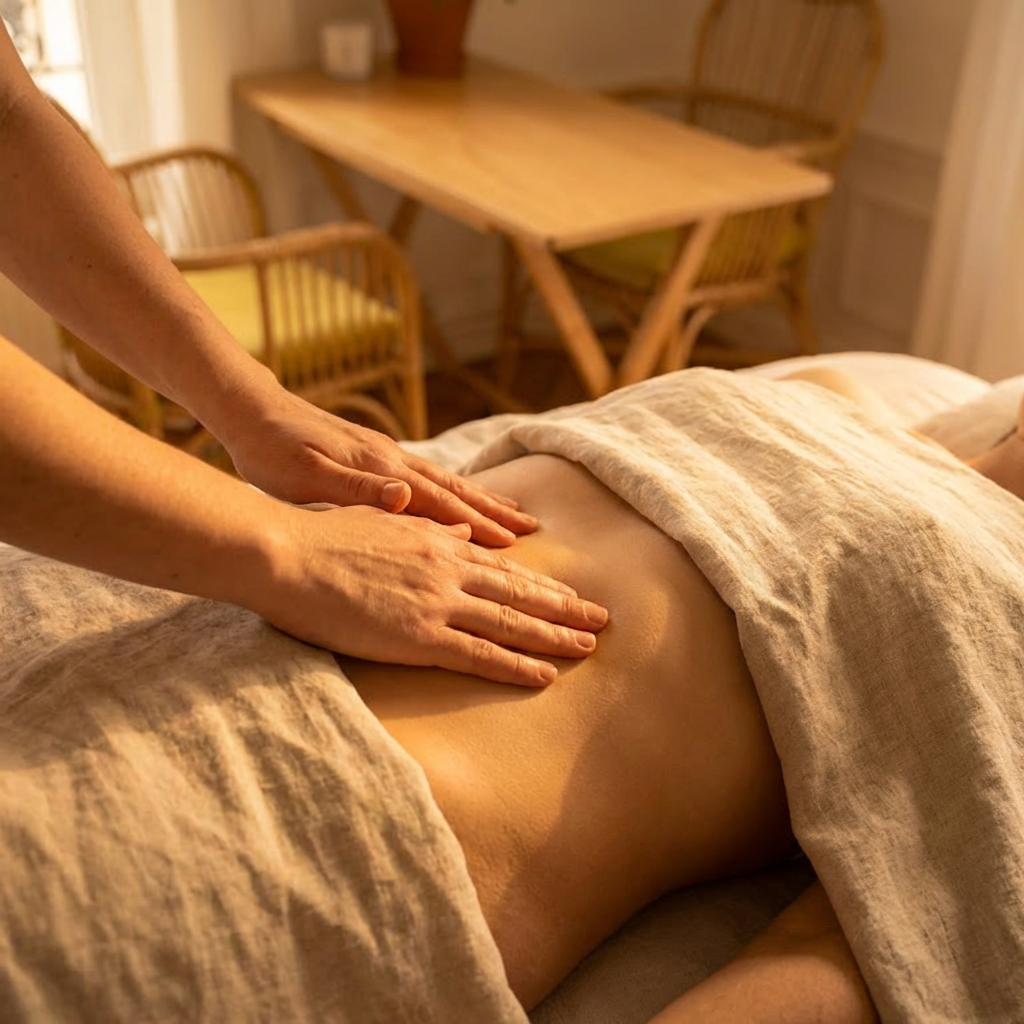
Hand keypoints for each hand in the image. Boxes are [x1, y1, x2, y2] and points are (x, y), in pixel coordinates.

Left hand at [219, 386, 534, 546]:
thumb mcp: (307, 477)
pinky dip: (454, 488)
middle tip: (531, 528)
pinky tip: (461, 496)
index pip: (439, 502)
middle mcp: (393, 460)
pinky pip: (429, 475)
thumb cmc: (272, 452)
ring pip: (446, 480)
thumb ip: (359, 488)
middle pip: (454, 489)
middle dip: (494, 510)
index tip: (513, 543)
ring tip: (512, 510)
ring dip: (481, 498)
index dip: (476, 524)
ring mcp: (387, 454)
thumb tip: (408, 494)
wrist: (251, 411)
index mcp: (381, 470)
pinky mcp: (376, 454)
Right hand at [258, 503, 608, 685]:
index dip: (540, 584)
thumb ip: (427, 528)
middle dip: (564, 607)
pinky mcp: (419, 637)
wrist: (288, 555)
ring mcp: (438, 603)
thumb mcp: (383, 522)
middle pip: (519, 592)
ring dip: (555, 636)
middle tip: (602, 619)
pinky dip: (516, 666)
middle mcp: (448, 570)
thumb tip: (463, 531)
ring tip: (589, 646)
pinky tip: (545, 675)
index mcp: (438, 543)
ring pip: (511, 622)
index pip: (502, 567)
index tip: (568, 594)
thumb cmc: (324, 537)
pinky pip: (480, 655)